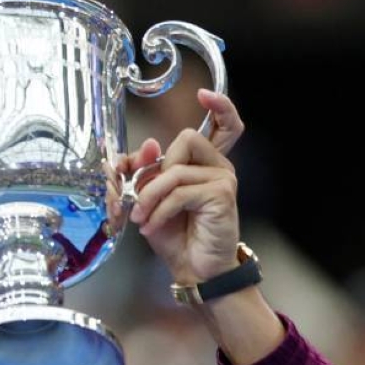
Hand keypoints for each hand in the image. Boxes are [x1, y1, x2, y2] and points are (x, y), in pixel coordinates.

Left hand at [128, 89, 245, 283]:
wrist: (195, 270)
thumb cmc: (177, 236)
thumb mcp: (154, 200)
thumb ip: (149, 172)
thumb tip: (150, 145)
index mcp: (205, 163)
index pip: (224, 124)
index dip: (219, 105)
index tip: (203, 94)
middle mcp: (219, 166)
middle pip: (185, 140)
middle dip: (153, 172)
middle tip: (139, 201)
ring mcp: (223, 179)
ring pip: (175, 170)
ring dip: (150, 196)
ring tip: (142, 218)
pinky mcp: (221, 195)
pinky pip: (180, 192)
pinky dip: (159, 211)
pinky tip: (152, 226)